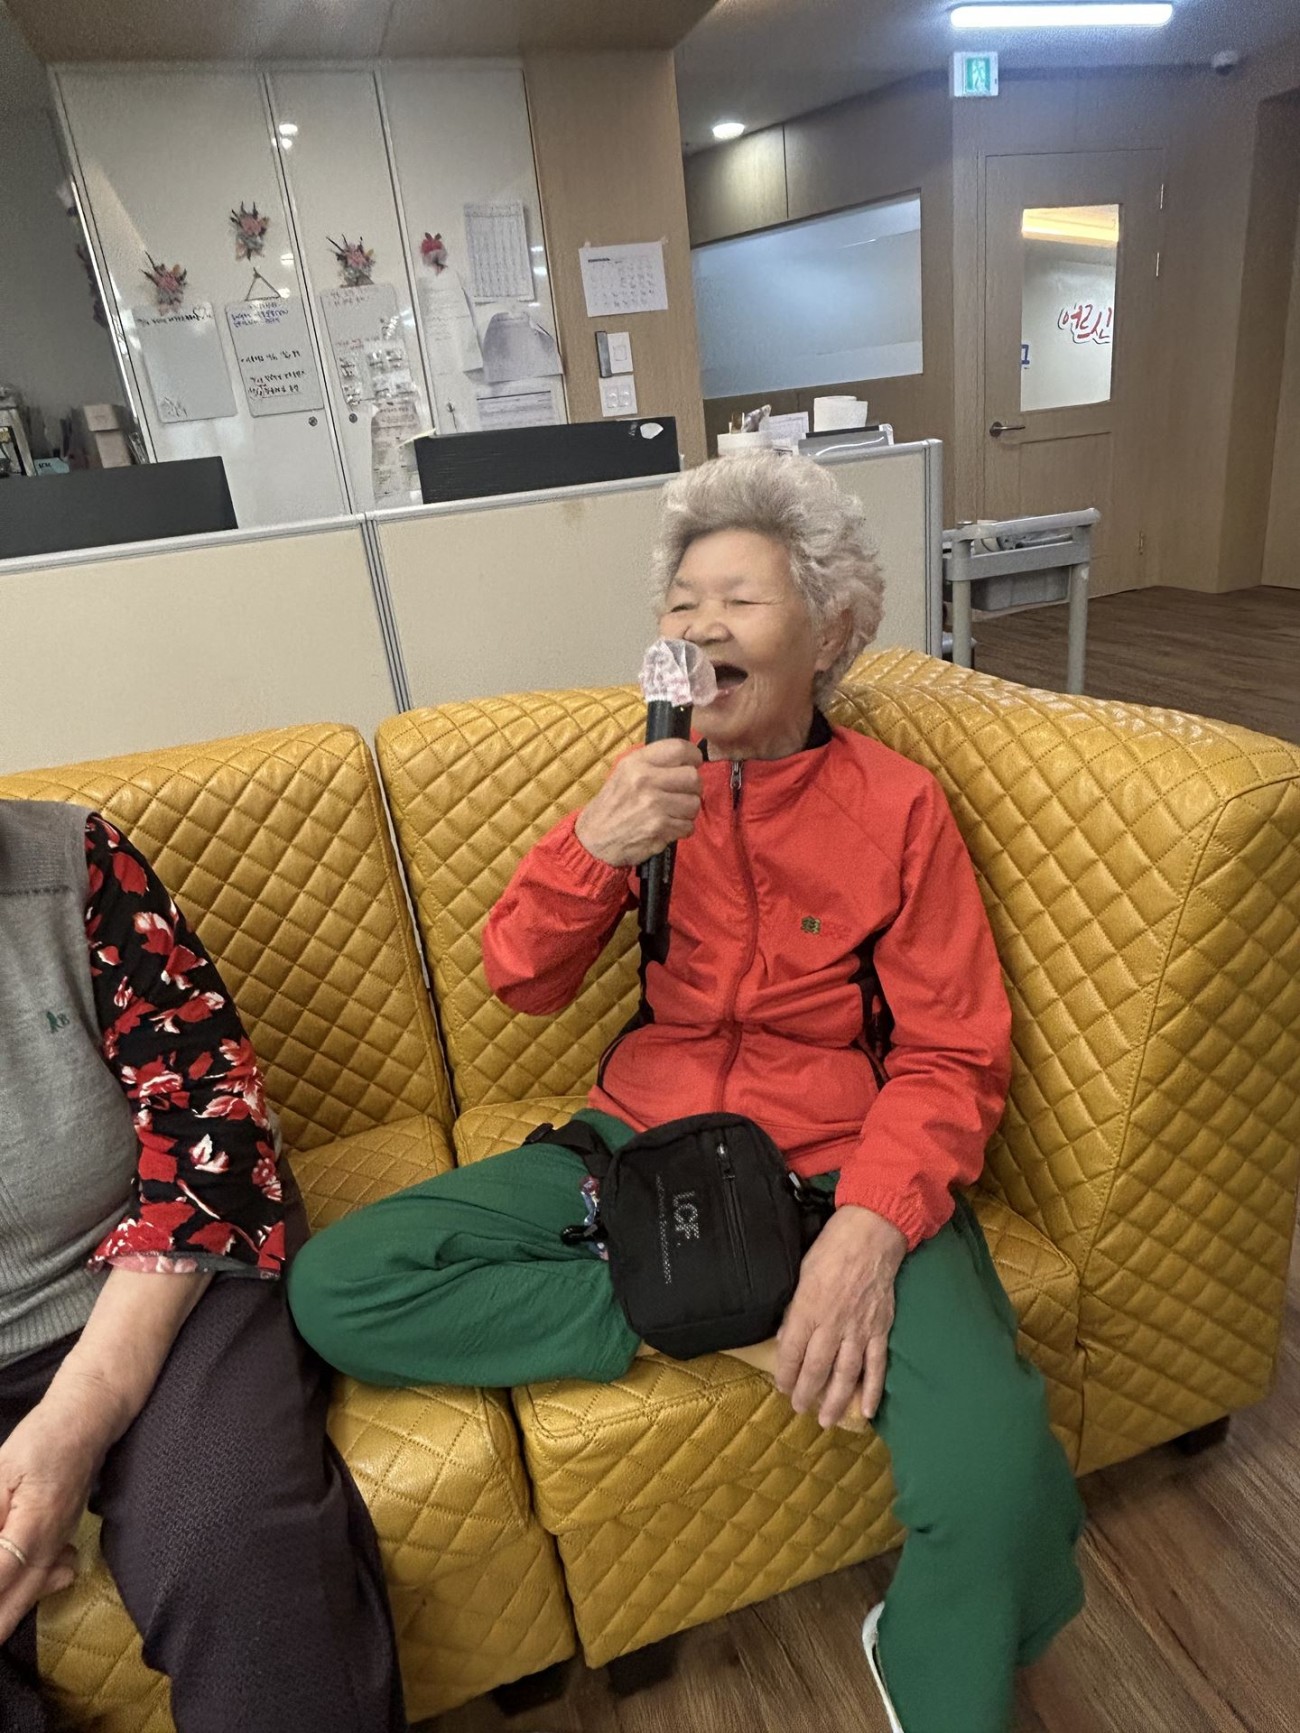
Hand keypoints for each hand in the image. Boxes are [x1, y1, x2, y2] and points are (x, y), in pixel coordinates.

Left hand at [0, 1397, 97, 1641]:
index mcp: (33, 1528)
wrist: (89, 1420)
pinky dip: (25, 1598)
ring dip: (4, 1617)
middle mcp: (51, 1546)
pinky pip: (46, 1582)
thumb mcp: (1, 1471)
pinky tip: (11, 1597)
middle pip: (14, 1604)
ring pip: (30, 1598)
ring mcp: (61, 1545)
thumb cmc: (43, 1439)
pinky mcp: (62, 1540)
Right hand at [575, 739, 702, 866]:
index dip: (693, 756)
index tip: (692, 764)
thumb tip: (687, 756)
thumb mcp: (624, 772)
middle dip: (692, 788)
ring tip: (672, 812)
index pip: (679, 748)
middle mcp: (645, 780)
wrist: (594, 838)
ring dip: (687, 811)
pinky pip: (688, 826)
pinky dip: (681, 829)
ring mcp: (654, 805)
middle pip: (693, 777)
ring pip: (694, 803)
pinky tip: (667, 827)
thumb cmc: (613, 804)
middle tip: (681, 793)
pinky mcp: (659, 828)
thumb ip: (653, 762)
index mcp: (637, 763)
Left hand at [775, 1205, 906, 1430]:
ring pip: (845, 1374)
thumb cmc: (831, 1248)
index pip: (792, 1351)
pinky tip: (867, 1410)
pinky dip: (873, 1390)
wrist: (871, 1235)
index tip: (781, 1386)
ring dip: (835, 1400)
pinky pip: (876, 1366)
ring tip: (826, 1421)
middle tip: (798, 1408)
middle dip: (806, 1392)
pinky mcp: (880, 1329)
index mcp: (808, 1308)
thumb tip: (787, 1338)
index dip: (785, 1373)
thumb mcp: (801, 1274)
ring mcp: (859, 1329)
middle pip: (817, 1368)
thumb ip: (795, 1309)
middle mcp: (833, 1324)